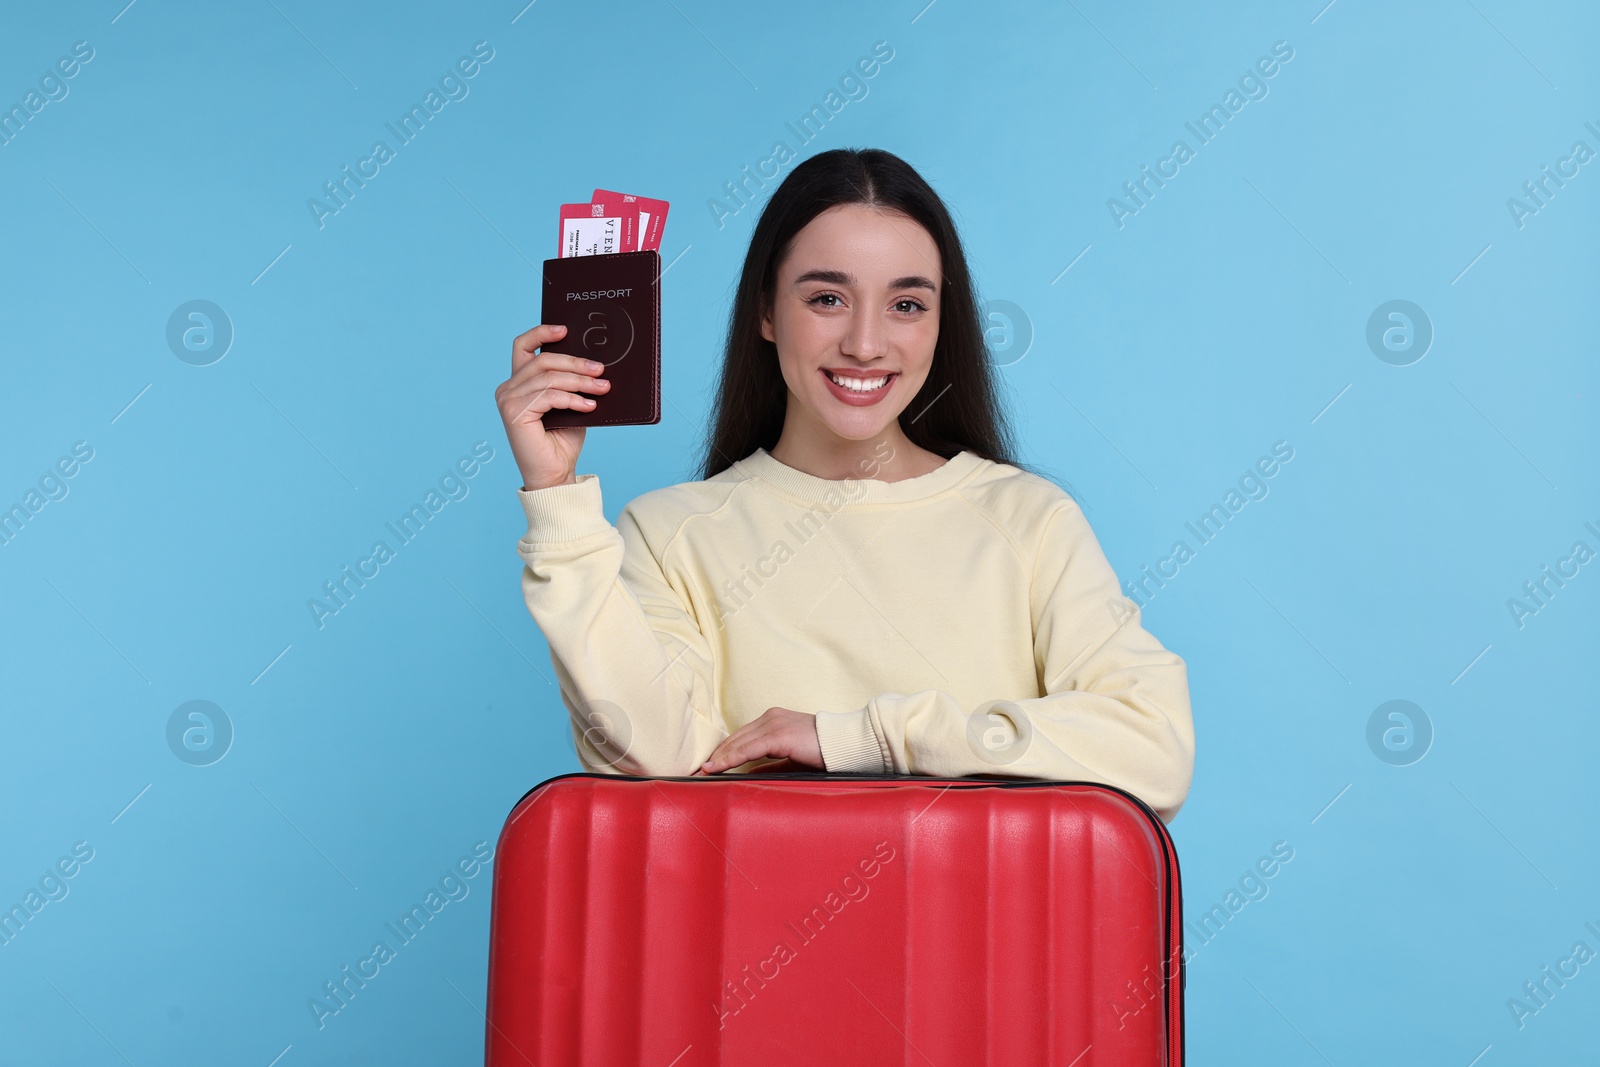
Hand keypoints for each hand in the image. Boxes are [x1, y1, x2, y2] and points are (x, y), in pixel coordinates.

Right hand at [494, 324, 612, 489]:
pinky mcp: (514, 413)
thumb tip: (594, 363)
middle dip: (575, 362)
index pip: (522, 347)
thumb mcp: (570, 404)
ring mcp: (508, 400)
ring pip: (548, 378)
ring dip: (580, 382)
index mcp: (518, 383)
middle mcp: (507, 389)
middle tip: (600, 368)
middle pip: (543, 361)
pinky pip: (549, 396)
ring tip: (602, 387)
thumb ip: (571, 383)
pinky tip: (589, 406)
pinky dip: (573, 399)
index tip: (565, 329)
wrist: (556, 474)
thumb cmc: (563, 441)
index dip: (541, 333)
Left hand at [692, 707, 824, 774]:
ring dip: (718, 758)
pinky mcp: (777, 735)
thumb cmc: (822, 752)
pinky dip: (729, 759)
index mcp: (773, 720)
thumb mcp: (790, 760)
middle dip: (716, 755)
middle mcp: (770, 718)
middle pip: (734, 738)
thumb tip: (749, 773)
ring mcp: (773, 724)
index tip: (708, 764)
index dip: (723, 751)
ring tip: (702, 771)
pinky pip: (747, 749)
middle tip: (698, 770)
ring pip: (737, 743)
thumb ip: (770, 764)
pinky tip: (716, 767)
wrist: (844, 743)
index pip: (740, 737)